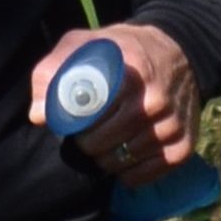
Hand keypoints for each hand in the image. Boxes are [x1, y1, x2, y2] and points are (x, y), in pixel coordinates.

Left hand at [29, 13, 200, 184]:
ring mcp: (170, 128)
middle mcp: (153, 103)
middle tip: (88, 129)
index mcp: (127, 74)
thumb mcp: (87, 43)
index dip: (69, 121)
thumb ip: (55, 70)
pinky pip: (138, 177)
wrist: (182, 51)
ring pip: (116, 163)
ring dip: (104, 156)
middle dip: (84, 141)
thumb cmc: (124, 50)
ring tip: (108, 137)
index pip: (82, 117)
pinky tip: (126, 149)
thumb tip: (38, 114)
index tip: (69, 117)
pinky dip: (125, 170)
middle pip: (96, 146)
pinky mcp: (182, 148)